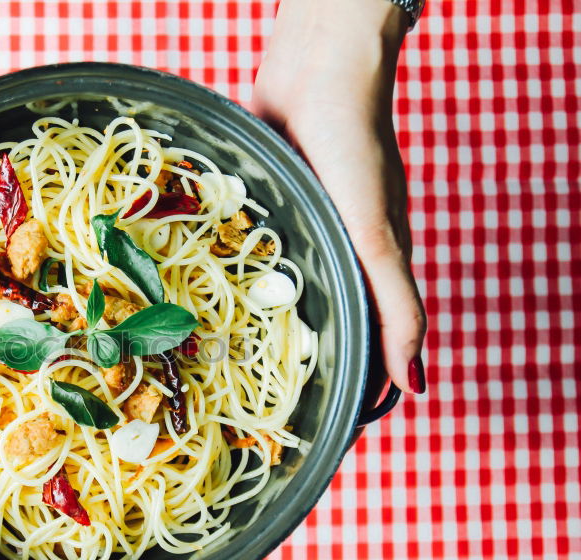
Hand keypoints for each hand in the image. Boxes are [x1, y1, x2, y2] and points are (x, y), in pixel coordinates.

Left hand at [251, 0, 427, 393]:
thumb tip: (414, 385)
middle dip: (289, 364)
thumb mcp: (380, 237)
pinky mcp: (265, 209)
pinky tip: (201, 296)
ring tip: (214, 361)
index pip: (366, 347)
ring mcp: (298, 233)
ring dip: (253, 324)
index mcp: (369, 271)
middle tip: (248, 404)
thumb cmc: (357, 155)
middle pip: (316, 324)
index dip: (349, 390)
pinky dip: (230, 274)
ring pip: (276, 293)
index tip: (316, 428)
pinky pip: (246, 253)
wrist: (317, 75)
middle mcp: (334, 256)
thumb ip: (398, 308)